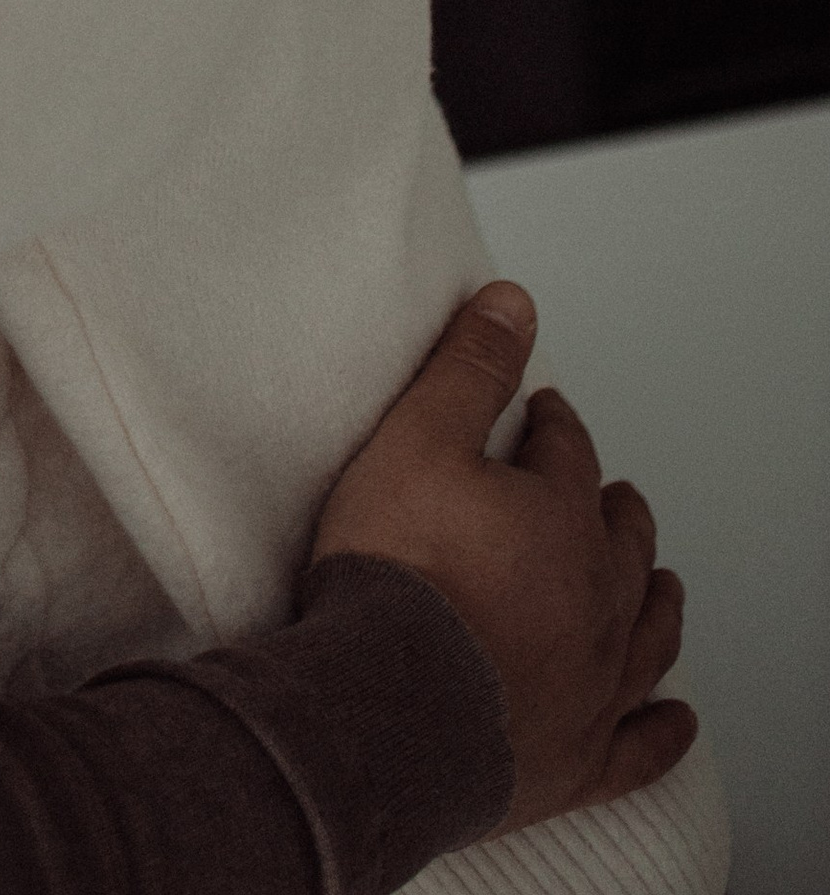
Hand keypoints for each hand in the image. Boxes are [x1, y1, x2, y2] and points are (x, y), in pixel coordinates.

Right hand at [313, 281, 694, 828]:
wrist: (383, 706)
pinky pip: (640, 747)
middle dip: (616, 510)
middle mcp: (596, 600)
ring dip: (655, 604)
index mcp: (559, 519)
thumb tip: (514, 301)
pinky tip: (676, 721)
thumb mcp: (418, 438)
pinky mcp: (578, 760)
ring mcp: (594, 686)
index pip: (569, 454)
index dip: (554, 425)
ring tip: (660, 584)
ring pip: (648, 635)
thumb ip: (469, 369)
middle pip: (622, 542)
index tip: (544, 412)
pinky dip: (663, 732)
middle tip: (610, 494)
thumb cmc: (396, 574)